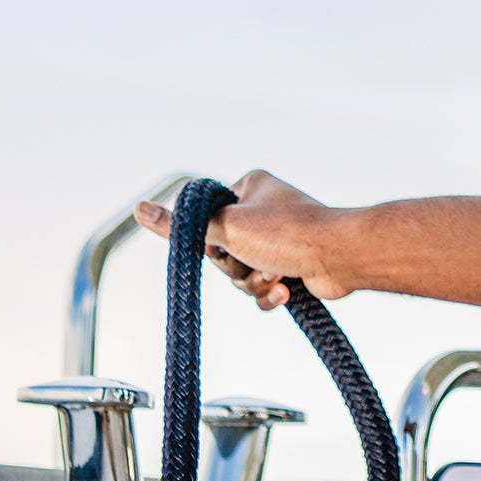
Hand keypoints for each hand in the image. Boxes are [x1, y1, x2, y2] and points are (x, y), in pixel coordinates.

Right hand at [135, 170, 352, 310]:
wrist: (340, 257)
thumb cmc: (288, 234)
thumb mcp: (226, 227)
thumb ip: (184, 226)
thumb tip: (140, 210)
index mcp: (251, 188)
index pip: (208, 222)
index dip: (213, 243)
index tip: (227, 243)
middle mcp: (265, 209)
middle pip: (224, 252)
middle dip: (238, 267)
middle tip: (257, 261)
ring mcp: (280, 238)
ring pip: (243, 273)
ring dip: (255, 282)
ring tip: (278, 274)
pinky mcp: (292, 263)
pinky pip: (264, 287)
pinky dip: (271, 292)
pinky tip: (286, 288)